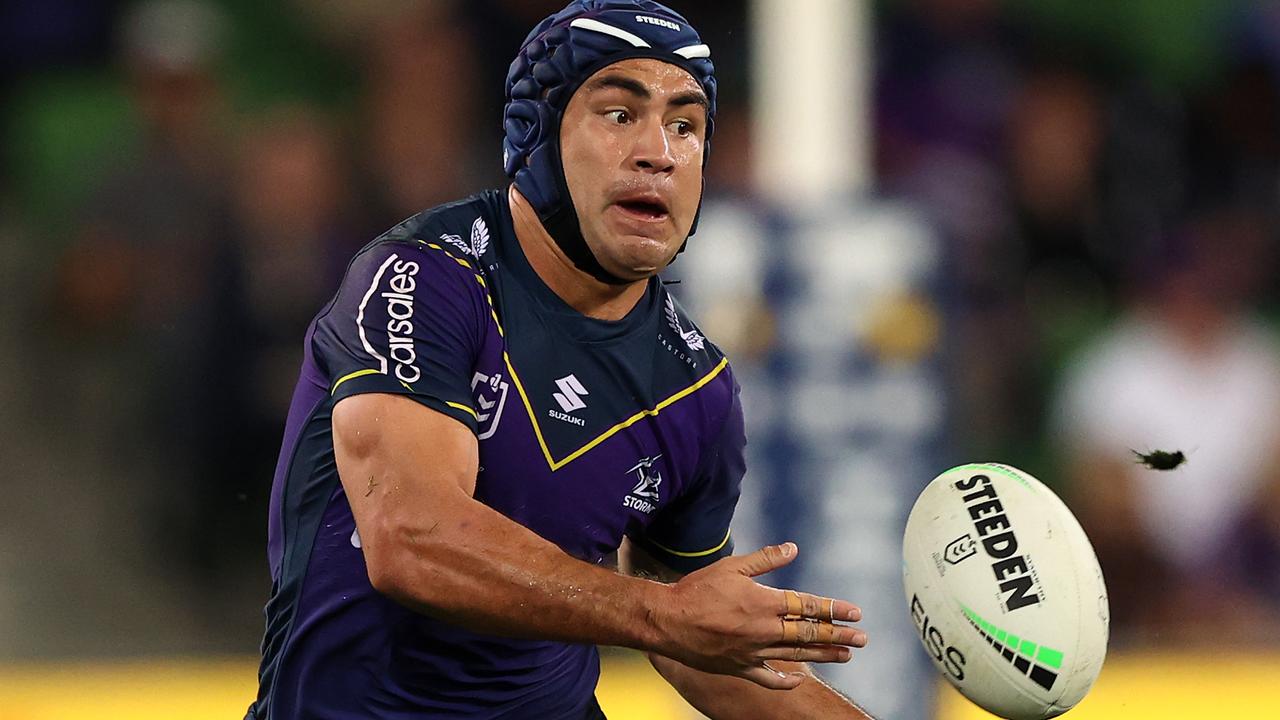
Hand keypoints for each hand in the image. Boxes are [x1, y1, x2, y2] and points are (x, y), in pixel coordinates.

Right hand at [651, 542, 866, 689]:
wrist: (667, 620)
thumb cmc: (697, 589)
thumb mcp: (732, 566)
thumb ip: (765, 560)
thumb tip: (793, 548)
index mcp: (764, 602)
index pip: (809, 606)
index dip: (834, 609)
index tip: (856, 613)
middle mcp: (764, 629)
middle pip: (810, 633)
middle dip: (839, 635)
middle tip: (862, 639)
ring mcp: (753, 651)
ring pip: (797, 654)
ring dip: (824, 654)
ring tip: (846, 655)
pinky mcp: (739, 667)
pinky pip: (768, 677)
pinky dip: (785, 680)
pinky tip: (799, 678)